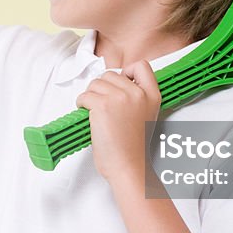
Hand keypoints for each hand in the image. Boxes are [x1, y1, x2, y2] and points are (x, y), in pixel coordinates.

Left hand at [75, 60, 161, 183]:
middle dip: (102, 88)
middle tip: (102, 105)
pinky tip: (88, 115)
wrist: (128, 167)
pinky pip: (84, 95)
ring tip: (95, 112)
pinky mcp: (102, 105)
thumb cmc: (133, 148)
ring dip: (90, 96)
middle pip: (111, 74)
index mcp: (152, 96)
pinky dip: (81, 104)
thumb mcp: (146, 116)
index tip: (120, 83)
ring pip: (95, 83)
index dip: (127, 71)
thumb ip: (137, 98)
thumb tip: (115, 86)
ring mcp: (120, 98)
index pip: (141, 66)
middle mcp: (137, 93)